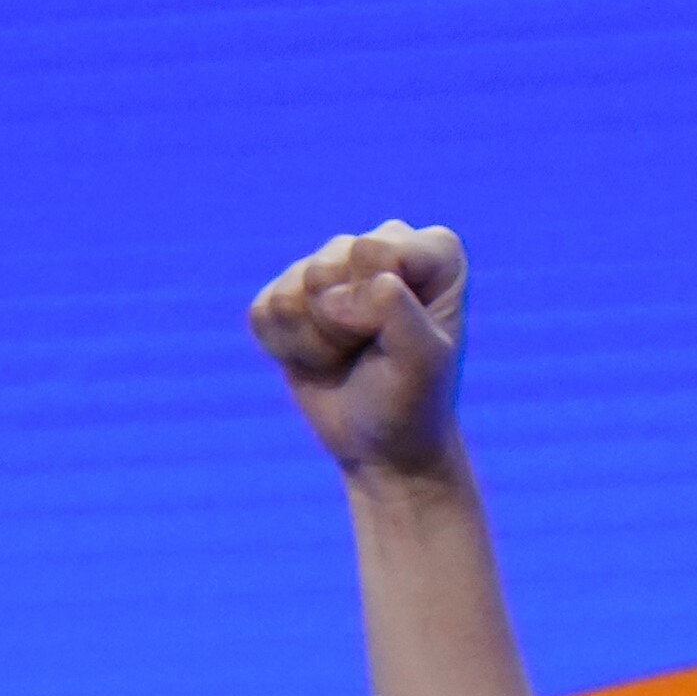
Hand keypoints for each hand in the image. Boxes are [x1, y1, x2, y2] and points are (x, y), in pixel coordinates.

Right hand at [250, 223, 469, 482]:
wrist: (384, 448)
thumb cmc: (412, 402)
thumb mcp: (422, 363)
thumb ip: (395, 312)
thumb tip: (352, 286)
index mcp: (433, 252)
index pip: (375, 251)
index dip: (374, 304)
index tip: (398, 340)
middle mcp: (381, 247)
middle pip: (325, 269)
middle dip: (339, 324)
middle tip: (369, 352)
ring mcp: (331, 266)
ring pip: (290, 291)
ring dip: (314, 341)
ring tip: (346, 357)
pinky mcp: (287, 293)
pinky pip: (263, 311)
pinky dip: (286, 348)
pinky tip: (318, 360)